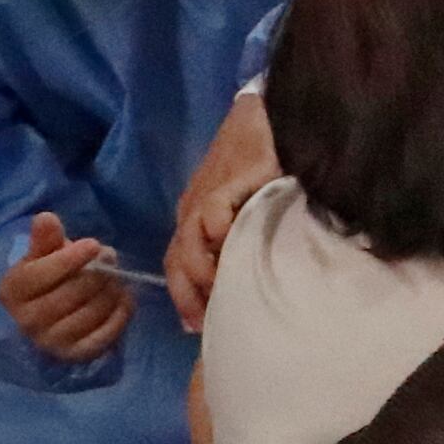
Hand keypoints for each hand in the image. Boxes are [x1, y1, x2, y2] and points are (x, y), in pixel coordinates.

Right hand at [0, 210, 137, 364]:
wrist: (54, 315)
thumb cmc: (49, 277)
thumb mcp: (42, 255)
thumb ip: (45, 238)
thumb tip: (46, 218)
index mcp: (13, 291)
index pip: (40, 275)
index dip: (70, 258)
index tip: (93, 244)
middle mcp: (26, 321)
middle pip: (71, 293)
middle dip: (98, 272)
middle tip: (111, 257)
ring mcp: (50, 341)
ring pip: (91, 312)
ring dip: (111, 291)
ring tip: (115, 278)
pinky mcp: (75, 354)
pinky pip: (107, 333)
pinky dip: (121, 313)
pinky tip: (122, 298)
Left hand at [167, 89, 279, 322]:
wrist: (266, 115)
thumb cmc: (261, 163)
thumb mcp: (250, 208)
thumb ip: (243, 239)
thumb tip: (246, 284)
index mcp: (195, 219)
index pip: (177, 264)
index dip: (183, 297)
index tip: (196, 328)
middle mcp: (195, 210)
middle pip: (177, 257)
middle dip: (187, 290)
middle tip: (205, 319)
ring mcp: (211, 193)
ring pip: (191, 237)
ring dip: (199, 265)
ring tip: (219, 287)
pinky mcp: (233, 176)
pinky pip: (214, 205)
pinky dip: (214, 223)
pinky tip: (224, 237)